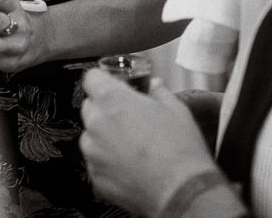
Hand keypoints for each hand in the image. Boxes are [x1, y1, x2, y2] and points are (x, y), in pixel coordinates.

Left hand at [80, 70, 221, 215]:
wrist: (182, 193)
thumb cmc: (180, 147)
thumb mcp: (176, 110)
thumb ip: (158, 92)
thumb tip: (153, 85)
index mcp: (112, 100)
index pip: (91, 78)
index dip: (103, 81)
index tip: (114, 87)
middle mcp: (96, 124)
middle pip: (90, 107)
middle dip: (104, 109)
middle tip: (128, 118)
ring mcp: (92, 153)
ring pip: (90, 137)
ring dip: (103, 137)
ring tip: (130, 147)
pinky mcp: (95, 178)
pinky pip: (96, 162)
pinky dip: (107, 162)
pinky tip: (129, 167)